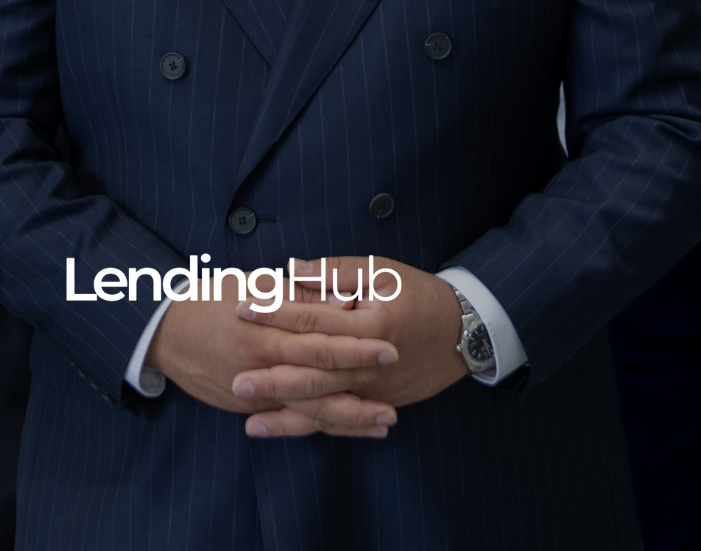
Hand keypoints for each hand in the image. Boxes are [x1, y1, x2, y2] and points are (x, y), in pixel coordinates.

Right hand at [145, 283, 400, 437]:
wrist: (164, 332)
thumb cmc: (209, 299)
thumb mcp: (253, 285)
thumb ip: (297, 294)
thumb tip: (340, 300)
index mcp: (265, 332)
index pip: (319, 340)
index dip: (356, 344)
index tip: (389, 344)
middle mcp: (262, 366)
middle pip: (321, 380)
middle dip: (362, 385)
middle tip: (398, 387)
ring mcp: (256, 393)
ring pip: (310, 410)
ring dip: (350, 416)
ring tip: (386, 420)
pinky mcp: (249, 407)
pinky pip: (292, 420)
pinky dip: (323, 425)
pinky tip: (348, 429)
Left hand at [232, 256, 467, 437]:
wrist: (465, 333)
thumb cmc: (420, 294)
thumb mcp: (382, 271)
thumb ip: (336, 271)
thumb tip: (292, 269)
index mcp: (370, 324)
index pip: (313, 319)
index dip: (276, 312)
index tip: (242, 308)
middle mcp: (370, 365)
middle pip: (314, 374)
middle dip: (273, 379)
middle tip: (236, 380)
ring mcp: (374, 391)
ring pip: (325, 407)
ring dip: (286, 415)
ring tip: (249, 421)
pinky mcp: (378, 404)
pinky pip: (341, 421)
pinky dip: (312, 428)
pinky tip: (285, 432)